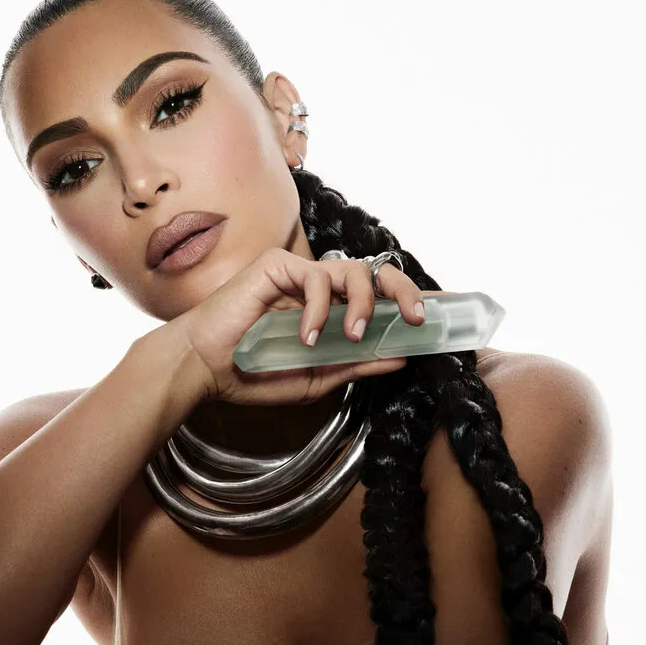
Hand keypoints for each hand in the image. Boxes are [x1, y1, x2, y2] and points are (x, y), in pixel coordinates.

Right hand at [174, 246, 430, 406]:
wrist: (206, 369)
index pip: (377, 298)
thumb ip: (355, 365)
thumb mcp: (315, 377)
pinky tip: (307, 336)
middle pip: (375, 273)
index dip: (409, 300)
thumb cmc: (253, 373)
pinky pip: (316, 279)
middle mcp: (318, 289)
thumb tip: (401, 357)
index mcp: (330, 312)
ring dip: (362, 305)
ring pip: (352, 270)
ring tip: (351, 336)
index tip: (439, 315)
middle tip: (416, 319)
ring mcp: (298, 275)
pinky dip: (319, 309)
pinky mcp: (277, 266)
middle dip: (404, 292)